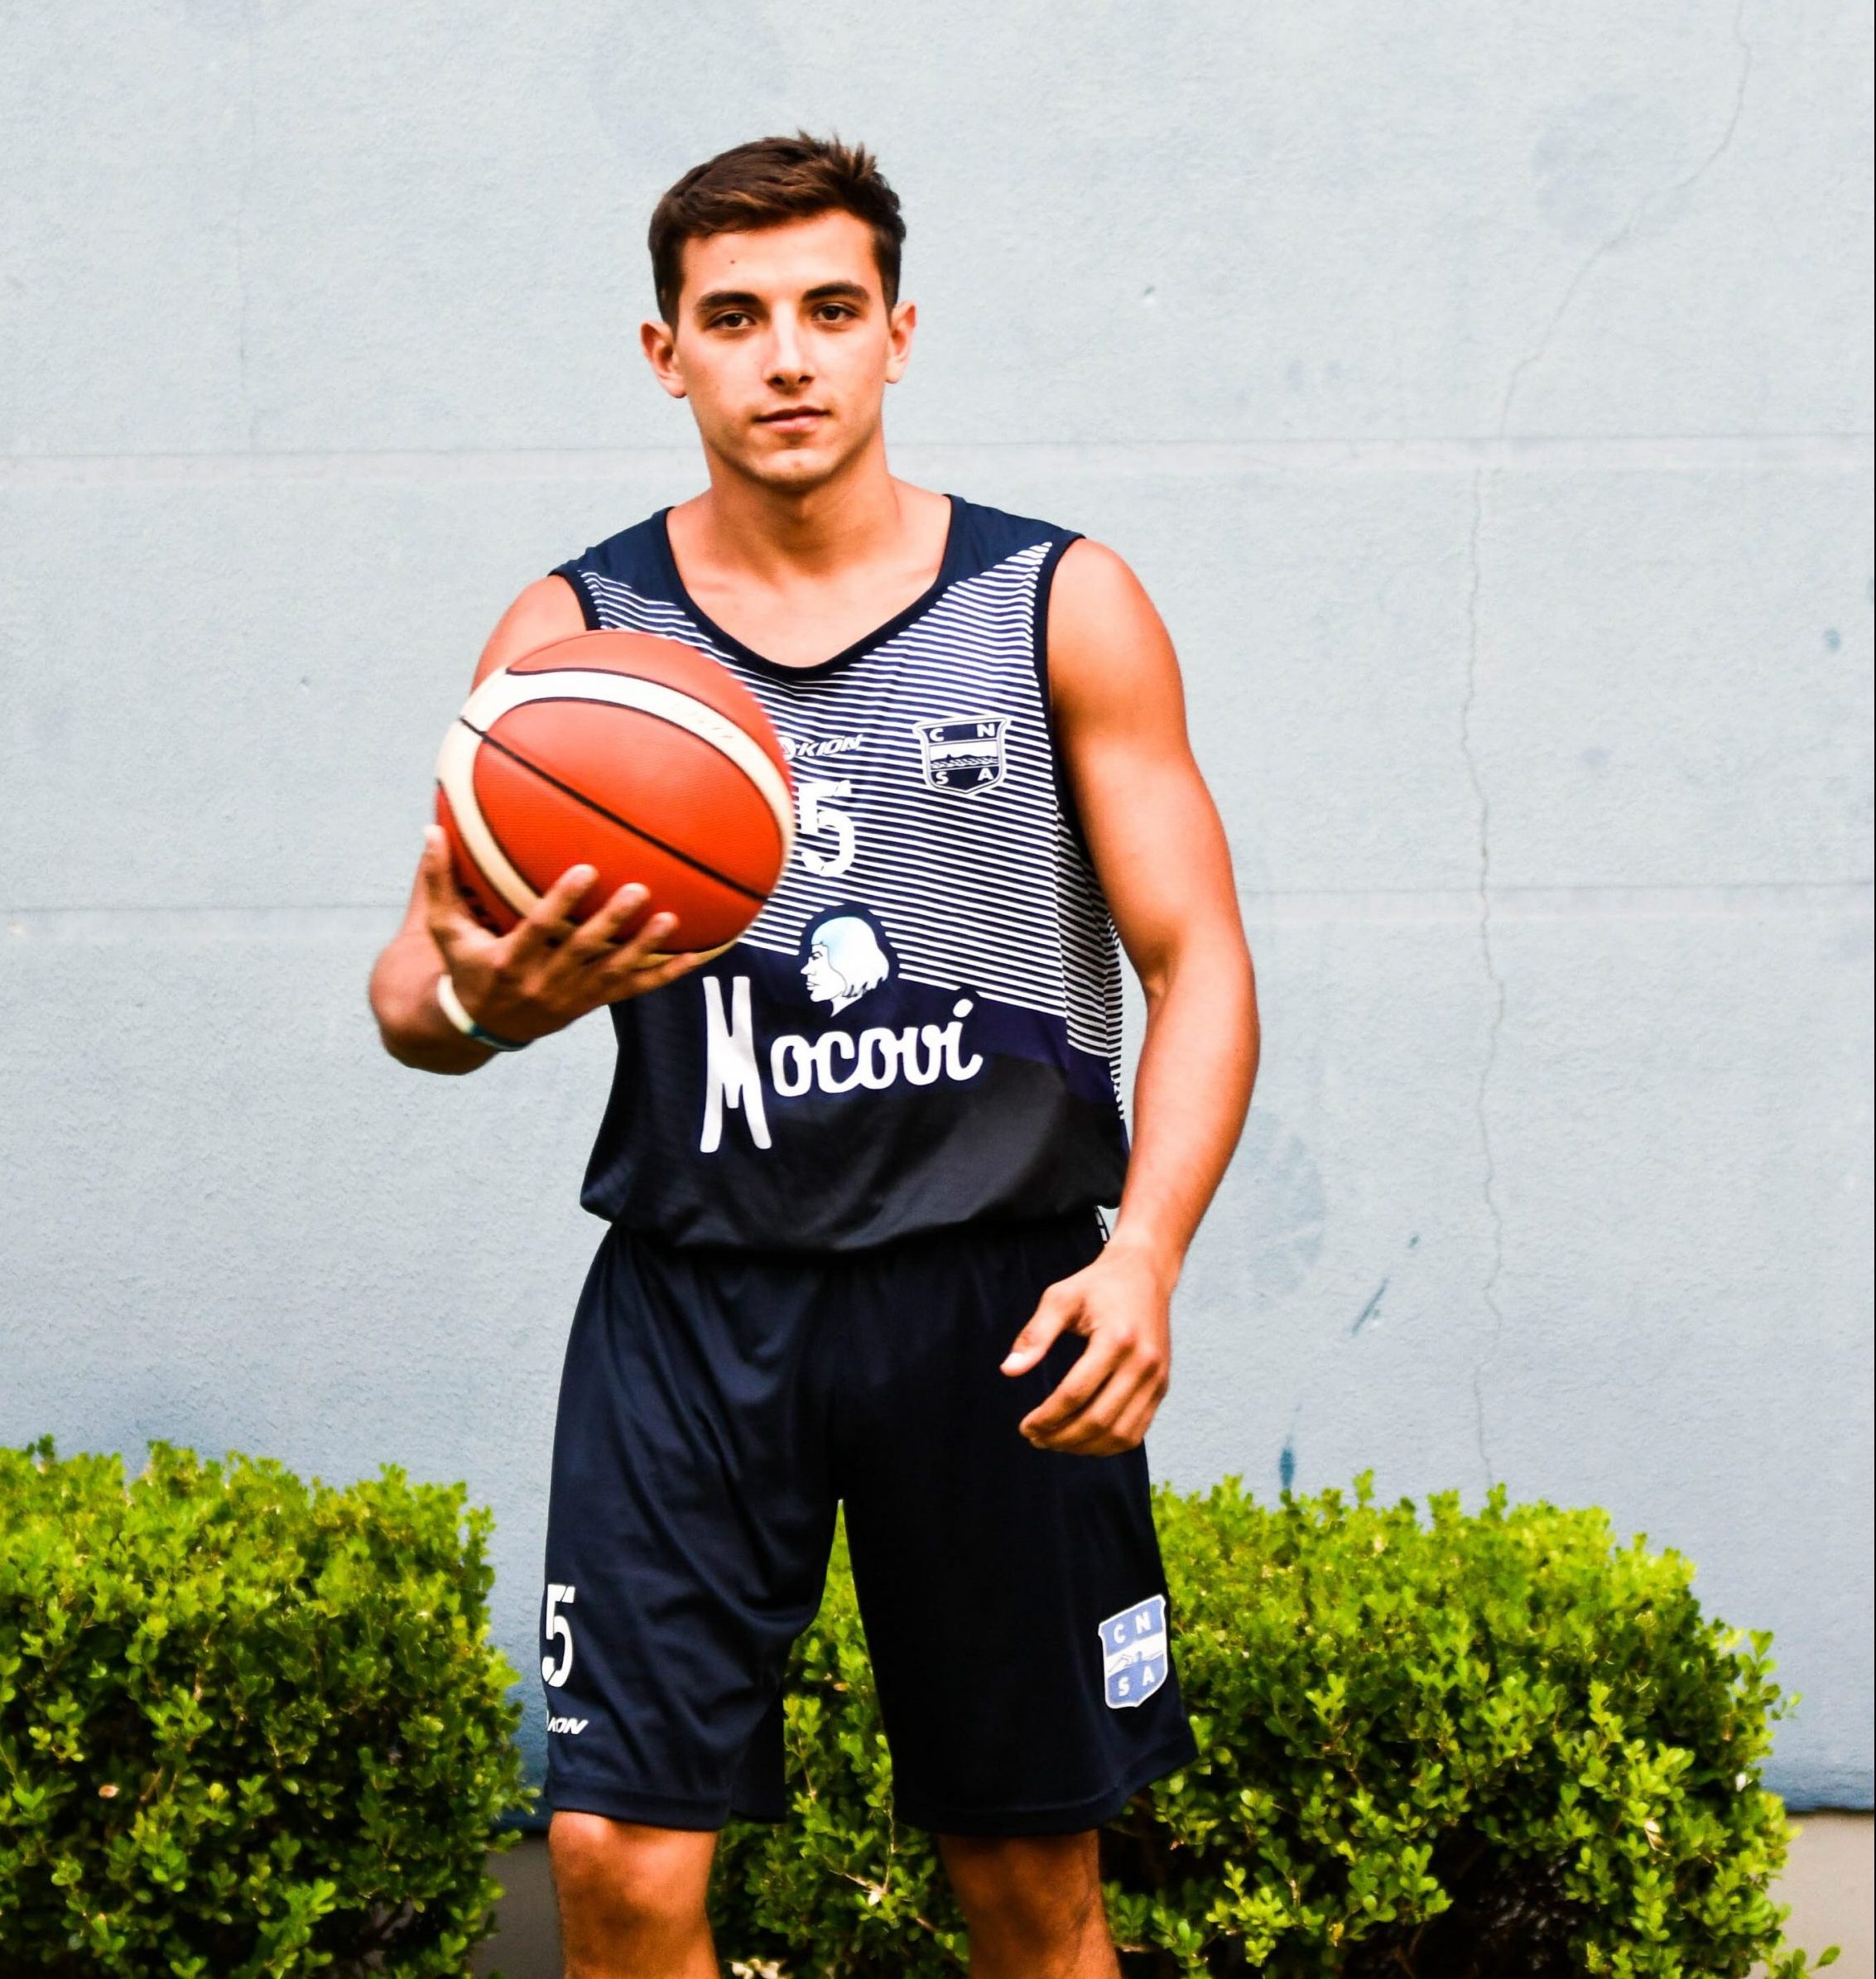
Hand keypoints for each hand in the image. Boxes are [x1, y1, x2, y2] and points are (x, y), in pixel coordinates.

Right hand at [419, 827, 708, 1042]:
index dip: (562, 902)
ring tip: (671, 919)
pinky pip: (634, 990)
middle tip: (639, 889)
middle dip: (612, 922)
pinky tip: (696, 955)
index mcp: (509, 960)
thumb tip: (430, 829)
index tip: (585, 870)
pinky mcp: (592, 1004)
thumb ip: (439, 882)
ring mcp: (572, 996)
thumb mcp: (446, 931)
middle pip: (583, 950)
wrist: (482, 1026)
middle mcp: (543, 982)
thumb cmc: (465, 965)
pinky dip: (665, 975)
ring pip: (614, 972)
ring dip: (645, 948)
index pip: (539, 928)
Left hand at [1001, 1240, 1174, 1454]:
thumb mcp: (1060, 1298)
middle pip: (1099, 1420)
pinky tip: (1083, 1440)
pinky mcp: (1162, 1387)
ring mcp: (1157, 1378)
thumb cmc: (1097, 1285)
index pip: (1076, 1393)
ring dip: (1085, 1447)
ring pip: (1121, 1434)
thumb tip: (1009, 1371)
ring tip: (1055, 1442)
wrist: (1145, 1273)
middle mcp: (1143, 1362)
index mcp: (1117, 1339)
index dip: (1047, 1417)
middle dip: (1062, 1437)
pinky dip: (1109, 1444)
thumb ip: (1035, 1334)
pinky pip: (1137, 1431)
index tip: (1025, 1426)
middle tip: (1035, 1438)